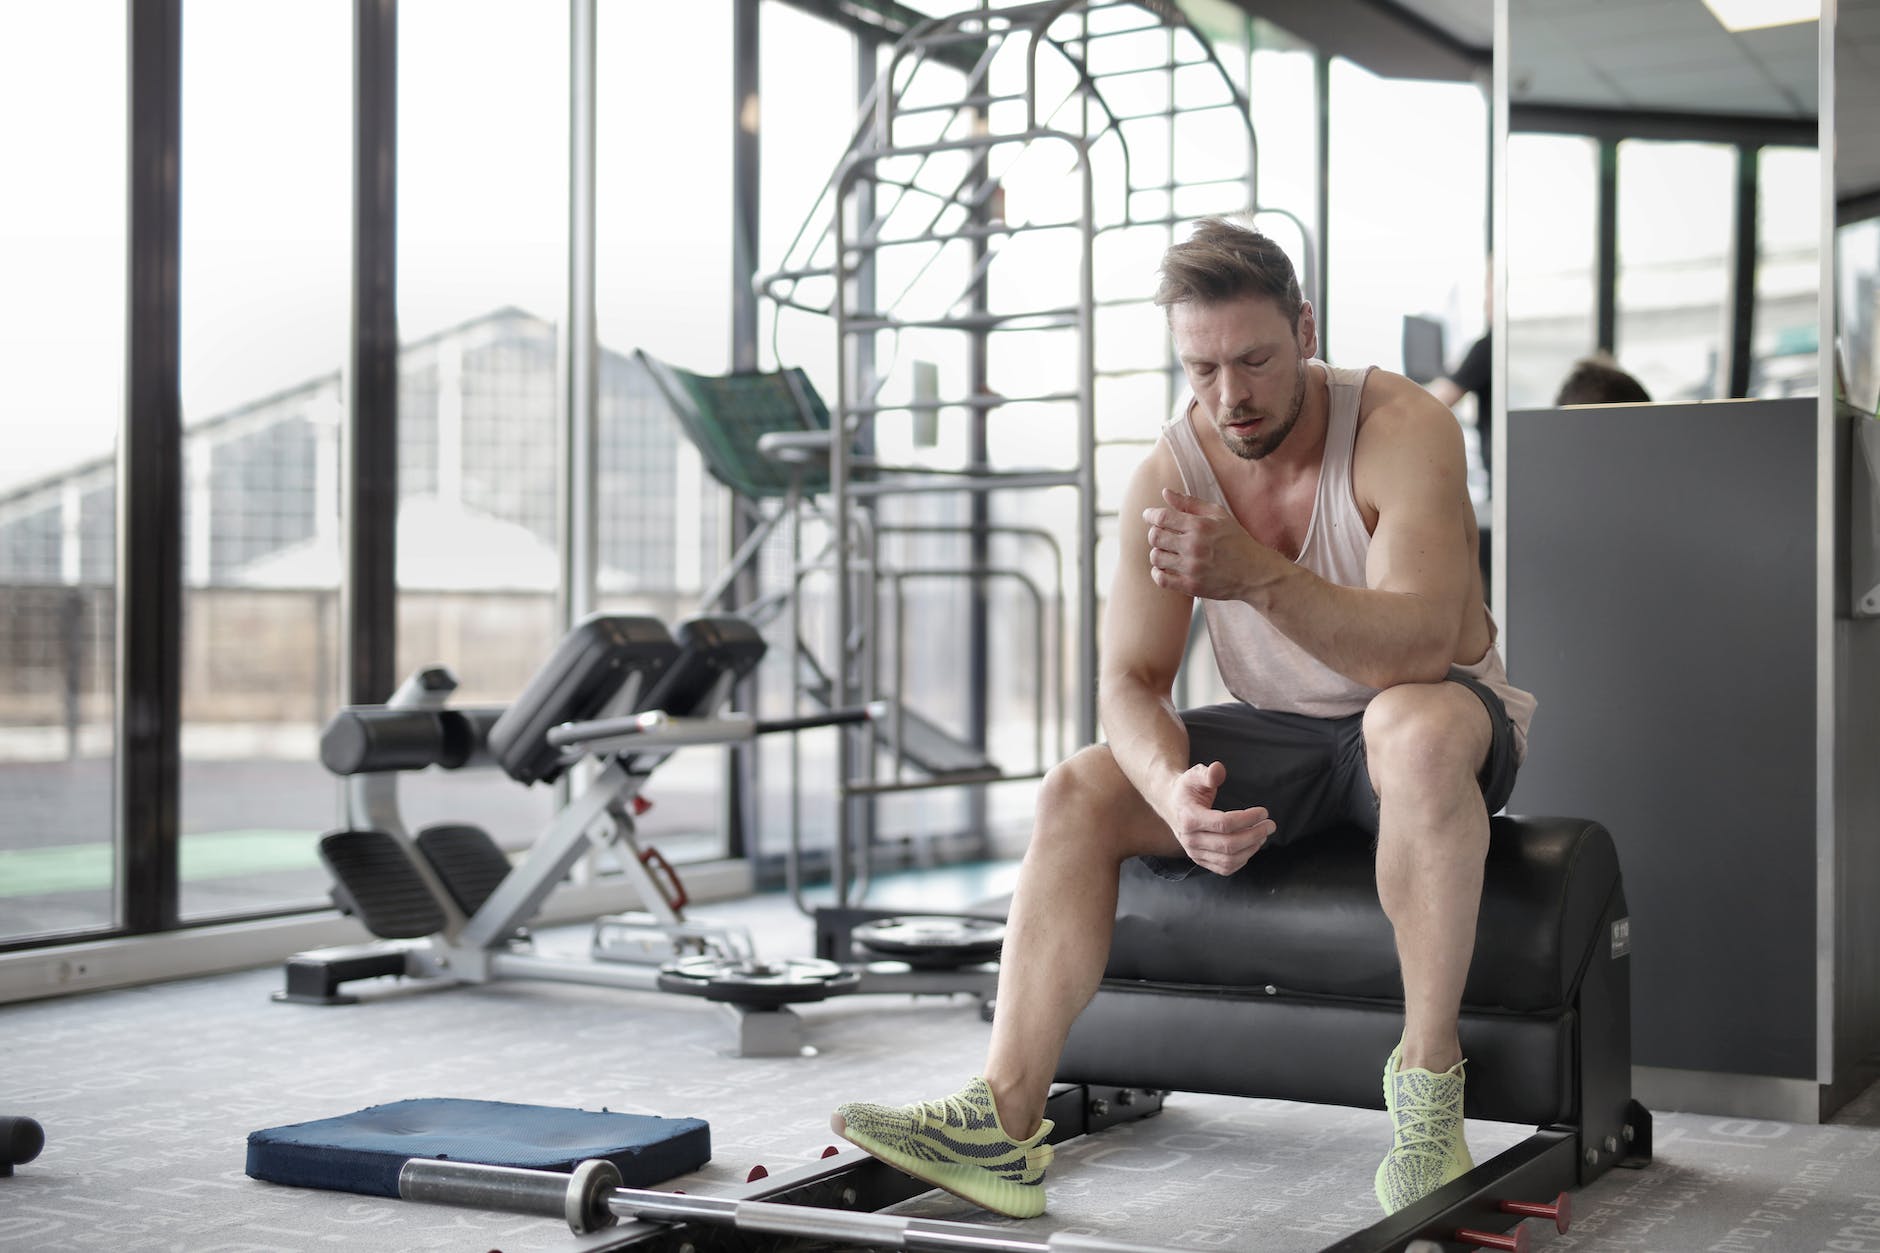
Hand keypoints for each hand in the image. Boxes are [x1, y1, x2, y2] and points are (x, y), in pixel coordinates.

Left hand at [1142, 489, 1264, 600]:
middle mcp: (1194, 546)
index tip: (1149, 516)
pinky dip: (1158, 572)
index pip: (1162, 517)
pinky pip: (1161, 579)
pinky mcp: (1192, 586)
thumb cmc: (1237, 540)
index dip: (1150, 515)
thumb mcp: (1218, 515)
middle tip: (1162, 535)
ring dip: (1157, 553)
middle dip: (1154, 533)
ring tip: (1167, 552)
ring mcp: (1192, 568)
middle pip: (1155, 537)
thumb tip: (1165, 492)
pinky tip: (1166, 568)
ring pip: (1156, 557)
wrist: (1255, 573)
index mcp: (1200, 526)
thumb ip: (1190, 503)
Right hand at [1162, 761, 1274, 875]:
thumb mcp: (1194, 775)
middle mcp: (1190, 839)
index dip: (1247, 819)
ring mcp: (1194, 852)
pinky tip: (1251, 846)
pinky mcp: (1200, 860)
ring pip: (1229, 860)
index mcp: (1189, 818)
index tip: (1263, 812)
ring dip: (1251, 849)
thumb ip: (1208, 773)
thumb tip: (1218, 769)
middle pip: (1229, 845)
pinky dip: (1242, 860)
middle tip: (1270, 825)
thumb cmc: (1187, 789)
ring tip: (1262, 835)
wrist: (1171, 804)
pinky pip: (1225, 868)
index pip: (1224, 824)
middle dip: (1255, 835)